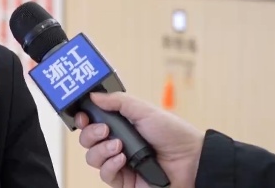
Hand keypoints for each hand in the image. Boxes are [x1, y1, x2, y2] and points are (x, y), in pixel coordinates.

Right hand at [74, 92, 203, 187]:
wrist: (191, 160)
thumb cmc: (173, 134)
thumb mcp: (144, 110)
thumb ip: (118, 101)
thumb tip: (94, 95)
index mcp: (120, 125)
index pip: (92, 122)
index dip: (83, 119)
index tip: (83, 116)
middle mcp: (116, 143)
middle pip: (86, 140)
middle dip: (90, 133)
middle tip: (105, 129)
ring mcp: (119, 163)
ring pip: (92, 157)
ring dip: (101, 149)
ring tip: (119, 146)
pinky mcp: (124, 181)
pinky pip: (105, 175)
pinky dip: (110, 165)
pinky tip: (123, 159)